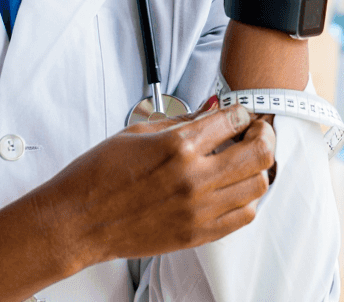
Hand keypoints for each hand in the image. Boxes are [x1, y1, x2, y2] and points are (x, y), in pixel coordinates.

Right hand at [34, 104, 275, 270]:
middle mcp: (194, 178)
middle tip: (256, 133)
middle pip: (260, 154)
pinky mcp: (197, 234)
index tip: (241, 115)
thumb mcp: (137, 131)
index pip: (235, 121)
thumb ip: (182, 120)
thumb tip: (212, 108)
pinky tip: (233, 189)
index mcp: (177, 146)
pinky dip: (246, 199)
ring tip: (244, 162)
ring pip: (258, 186)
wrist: (79, 220)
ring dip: (257, 169)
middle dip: (264, 136)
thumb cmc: (99, 174)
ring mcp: (198, 209)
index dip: (243, 113)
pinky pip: (243, 216)